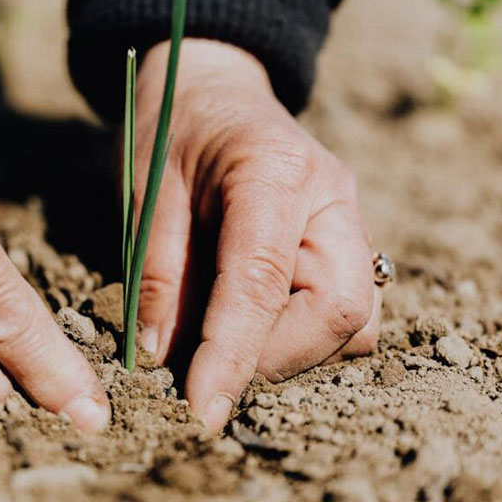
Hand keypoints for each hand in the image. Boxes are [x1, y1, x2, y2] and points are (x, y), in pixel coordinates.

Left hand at [134, 39, 380, 432]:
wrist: (213, 90)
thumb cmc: (172, 131)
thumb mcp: (146, 192)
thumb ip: (157, 272)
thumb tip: (163, 357)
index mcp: (275, 171)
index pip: (263, 282)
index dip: (232, 355)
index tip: (201, 411)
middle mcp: (332, 197)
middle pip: (340, 311)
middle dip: (274, 359)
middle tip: (210, 368)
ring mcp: (351, 220)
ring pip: (356, 321)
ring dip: (293, 352)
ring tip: (229, 341)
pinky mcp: (349, 243)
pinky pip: (350, 311)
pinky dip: (305, 336)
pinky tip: (256, 322)